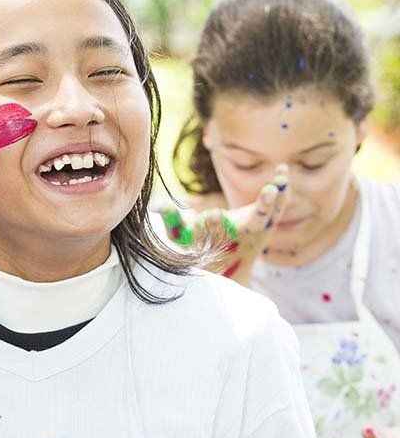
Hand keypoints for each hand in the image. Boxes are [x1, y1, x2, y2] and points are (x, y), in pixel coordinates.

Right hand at [158, 164, 289, 284]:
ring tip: (277, 180)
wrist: (230, 266)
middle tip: (267, 192)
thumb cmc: (201, 247)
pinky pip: (279, 204)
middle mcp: (240, 237)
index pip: (213, 232)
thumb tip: (154, 205)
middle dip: (261, 208)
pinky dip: (282, 189)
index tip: (212, 215)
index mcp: (218, 240)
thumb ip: (171, 219)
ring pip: (270, 213)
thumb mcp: (182, 237)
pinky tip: (283, 170)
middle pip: (253, 224)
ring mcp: (259, 230)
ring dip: (274, 198)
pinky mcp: (268, 221)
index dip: (211, 225)